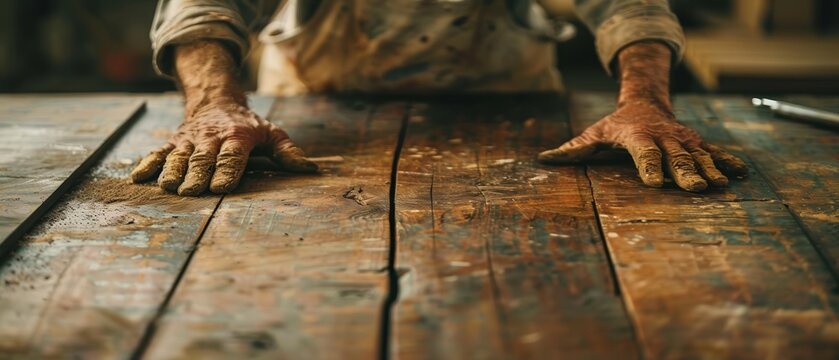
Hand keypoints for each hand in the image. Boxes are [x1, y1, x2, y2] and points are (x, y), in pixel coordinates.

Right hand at [130, 102, 316, 195]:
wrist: (215, 100)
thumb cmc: (248, 125)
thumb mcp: (271, 133)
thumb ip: (288, 152)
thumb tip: (310, 169)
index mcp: (237, 137)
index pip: (232, 156)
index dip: (226, 170)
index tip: (221, 187)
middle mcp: (211, 138)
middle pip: (202, 158)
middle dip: (196, 175)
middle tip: (190, 192)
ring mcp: (189, 140)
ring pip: (179, 156)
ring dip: (172, 171)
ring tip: (168, 187)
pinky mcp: (173, 143)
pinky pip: (158, 153)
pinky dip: (148, 164)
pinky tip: (138, 178)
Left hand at [537, 100, 746, 191]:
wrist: (645, 102)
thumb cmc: (615, 125)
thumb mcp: (594, 133)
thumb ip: (573, 149)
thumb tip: (544, 159)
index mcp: (638, 137)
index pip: (644, 154)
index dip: (649, 167)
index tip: (655, 183)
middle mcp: (665, 137)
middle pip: (676, 157)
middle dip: (686, 173)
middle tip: (695, 189)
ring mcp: (684, 140)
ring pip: (699, 156)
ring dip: (710, 171)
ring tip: (720, 185)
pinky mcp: (698, 143)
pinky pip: (715, 152)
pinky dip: (729, 162)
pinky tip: (741, 174)